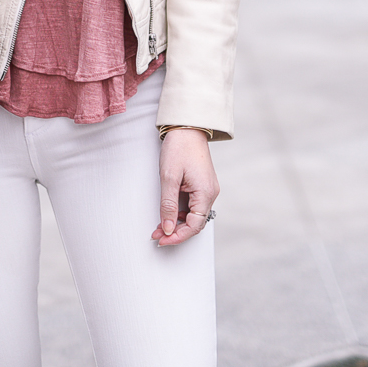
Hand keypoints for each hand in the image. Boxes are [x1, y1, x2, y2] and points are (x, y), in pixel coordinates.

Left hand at [152, 128, 218, 245]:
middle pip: (195, 223)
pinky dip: (180, 212)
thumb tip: (166, 227)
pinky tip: (168, 212)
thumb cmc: (179, 147)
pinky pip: (193, 205)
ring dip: (176, 222)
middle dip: (176, 231)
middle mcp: (210, 193)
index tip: (162, 240)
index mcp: (205, 193)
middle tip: (157, 234)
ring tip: (159, 224)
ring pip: (193, 215)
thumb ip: (167, 205)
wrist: (187, 126)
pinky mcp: (202, 185)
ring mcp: (207, 189)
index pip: (194, 226)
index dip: (178, 236)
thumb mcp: (169, 178)